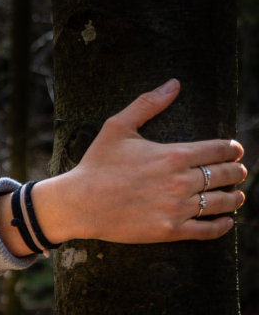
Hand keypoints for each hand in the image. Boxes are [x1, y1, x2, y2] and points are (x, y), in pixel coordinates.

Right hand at [31, 78, 246, 246]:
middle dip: (237, 172)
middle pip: (226, 175)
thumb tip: (174, 84)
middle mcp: (181, 181)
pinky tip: (227, 221)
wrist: (77, 204)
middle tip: (237, 174)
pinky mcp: (168, 230)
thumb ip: (148, 104)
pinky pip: (206, 229)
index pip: (221, 149)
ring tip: (236, 197)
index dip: (233, 150)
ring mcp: (176, 208)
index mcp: (174, 155)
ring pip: (222, 202)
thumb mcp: (118, 128)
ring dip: (234, 198)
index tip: (236, 152)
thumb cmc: (95, 165)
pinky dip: (222, 226)